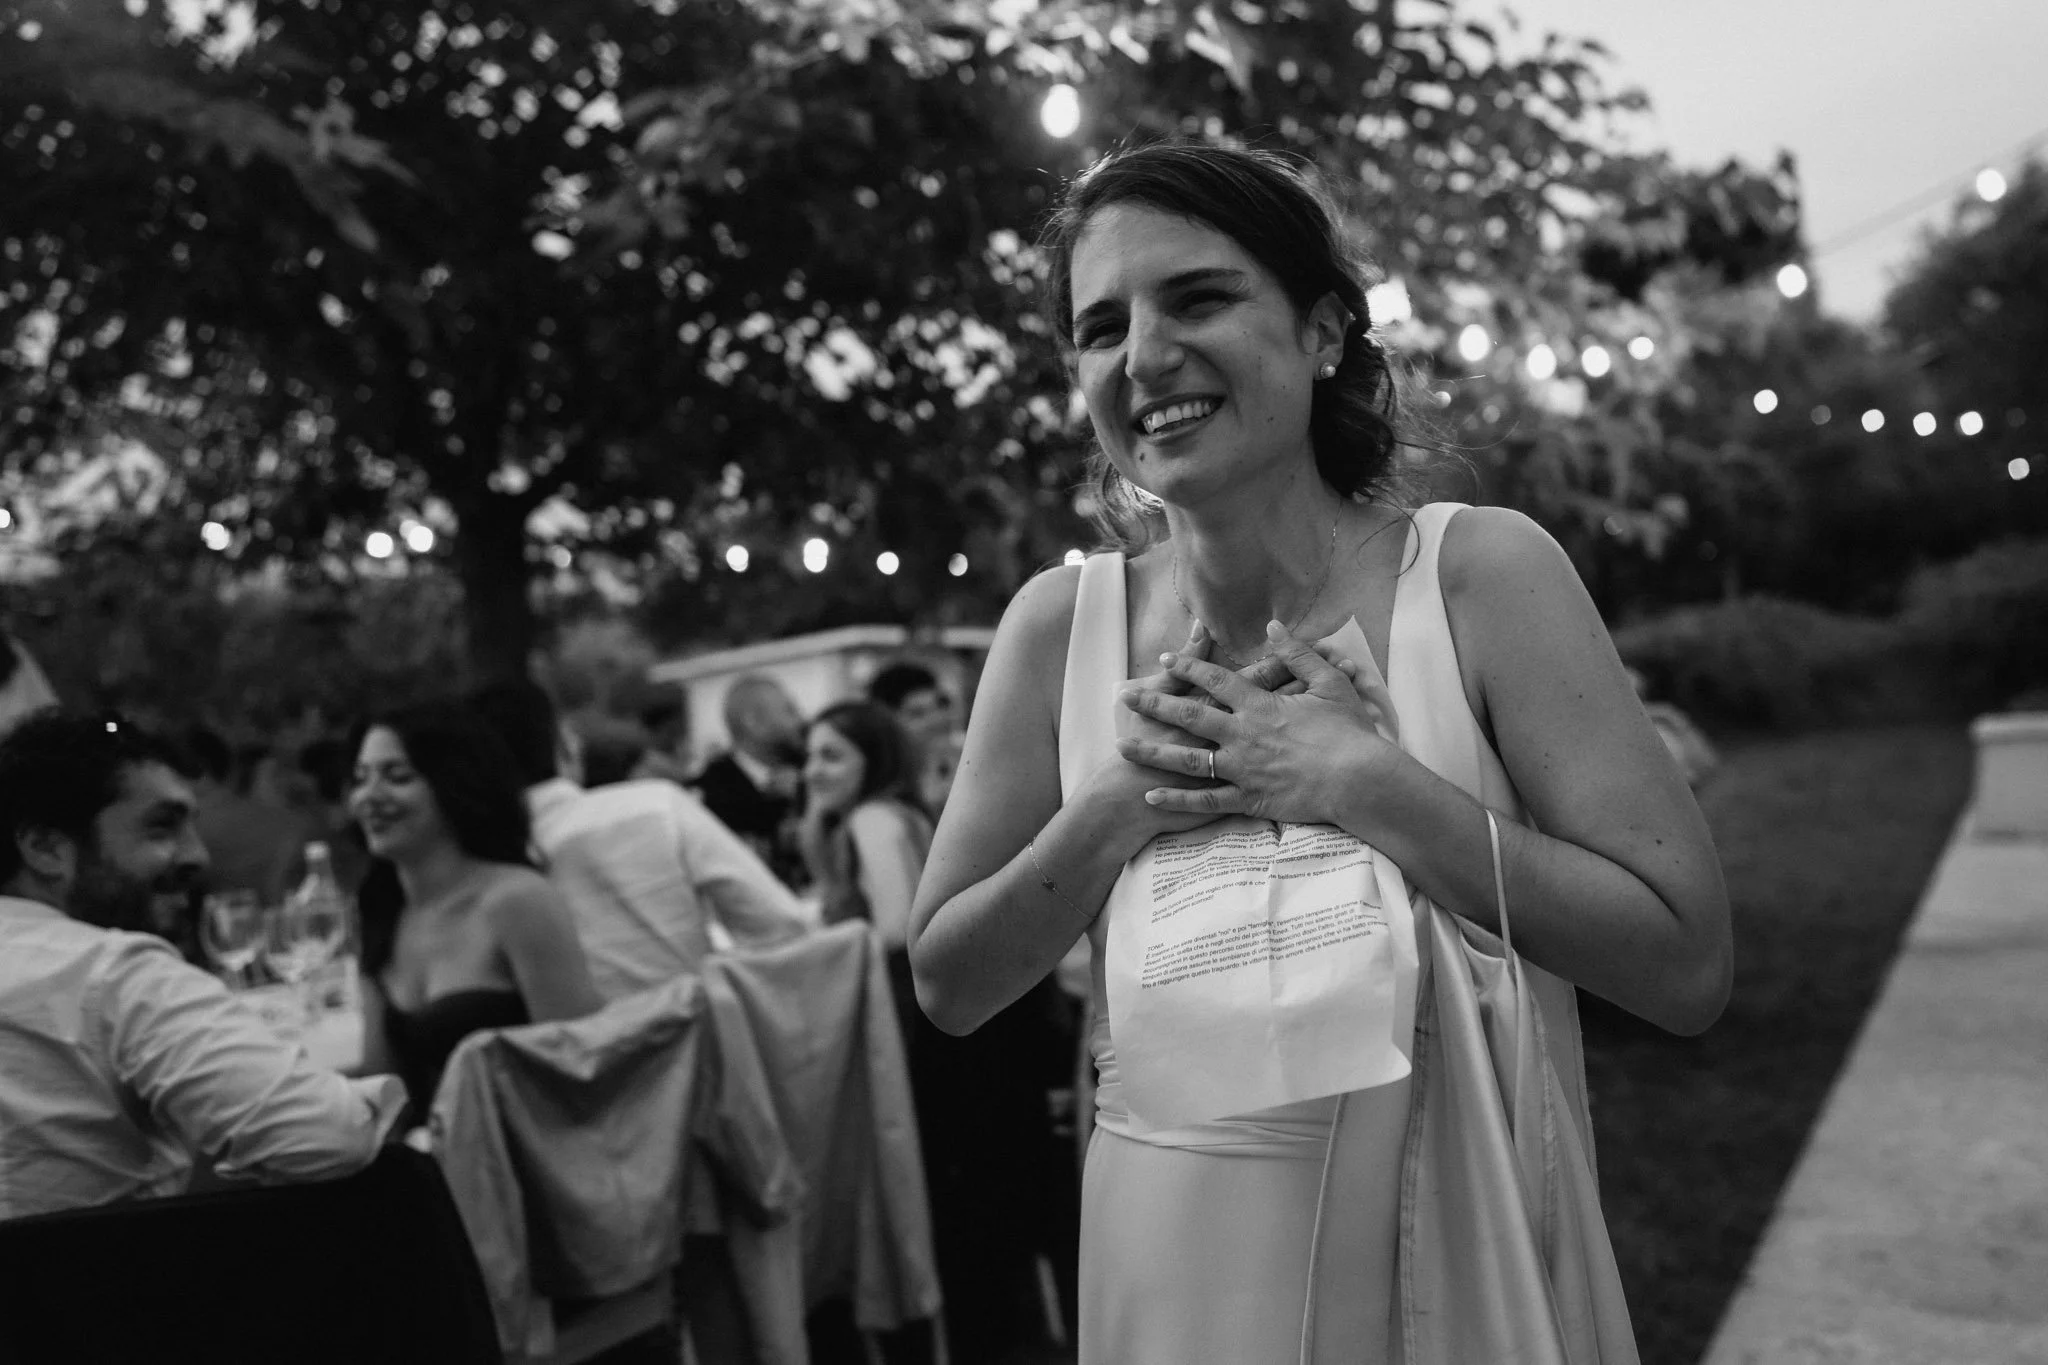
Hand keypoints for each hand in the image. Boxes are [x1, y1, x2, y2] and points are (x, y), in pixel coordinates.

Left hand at [1115, 621, 1401, 825]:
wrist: (1360, 780)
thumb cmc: (1350, 732)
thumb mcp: (1330, 683)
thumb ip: (1298, 653)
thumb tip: (1274, 625)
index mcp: (1260, 705)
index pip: (1215, 680)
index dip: (1188, 667)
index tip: (1165, 659)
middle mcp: (1243, 734)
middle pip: (1189, 715)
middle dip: (1155, 704)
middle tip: (1126, 697)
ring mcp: (1242, 769)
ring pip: (1187, 759)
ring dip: (1153, 752)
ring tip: (1123, 747)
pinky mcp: (1249, 799)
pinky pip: (1205, 801)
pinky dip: (1177, 799)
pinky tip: (1151, 795)